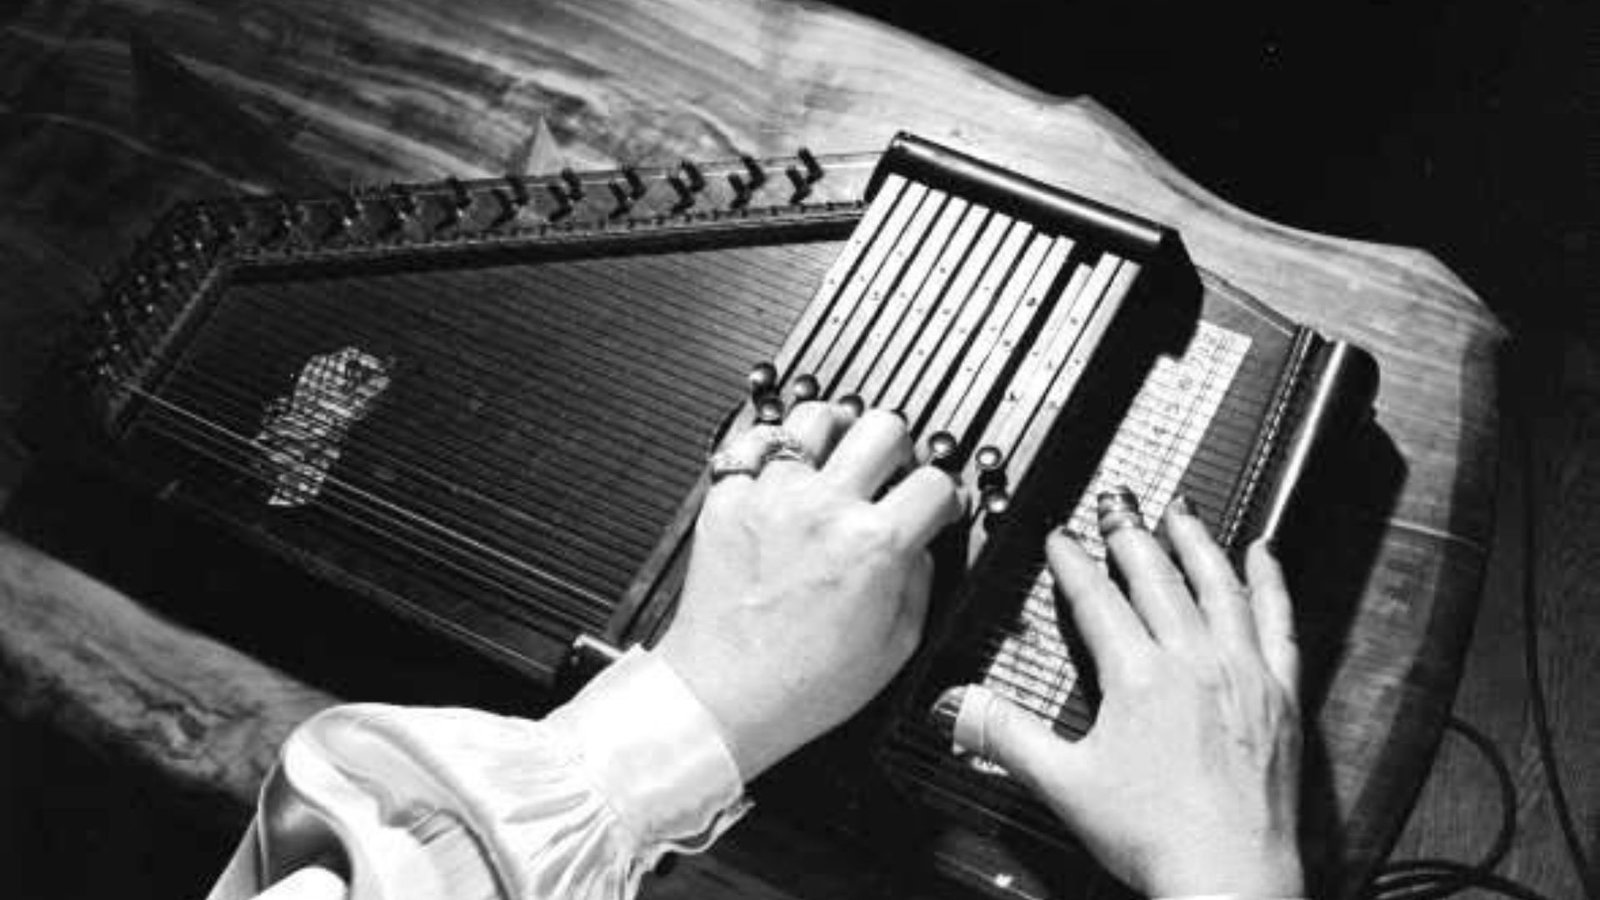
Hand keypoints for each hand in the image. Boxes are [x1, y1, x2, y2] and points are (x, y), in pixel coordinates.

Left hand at [657, 402, 963, 779]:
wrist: (724, 695)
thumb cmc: (802, 684)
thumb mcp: (896, 647)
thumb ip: (920, 581)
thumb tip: (923, 541)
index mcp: (874, 545)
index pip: (937, 482)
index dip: (946, 496)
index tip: (937, 505)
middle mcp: (825, 508)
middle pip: (884, 427)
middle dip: (900, 449)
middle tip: (891, 473)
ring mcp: (773, 495)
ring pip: (817, 415)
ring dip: (838, 433)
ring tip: (838, 455)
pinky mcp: (729, 497)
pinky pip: (756, 442)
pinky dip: (776, 450)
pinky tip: (786, 469)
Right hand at [949, 493, 1302, 896]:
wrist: (1230, 877)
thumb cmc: (1157, 836)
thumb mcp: (1063, 783)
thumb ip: (1006, 737)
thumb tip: (958, 708)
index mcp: (1138, 676)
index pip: (1097, 599)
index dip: (1072, 562)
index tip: (1061, 539)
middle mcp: (1194, 661)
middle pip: (1157, 577)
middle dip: (1130, 535)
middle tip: (1116, 504)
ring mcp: (1243, 673)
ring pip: (1218, 586)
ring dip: (1196, 543)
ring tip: (1182, 513)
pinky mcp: (1280, 694)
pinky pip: (1278, 620)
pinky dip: (1269, 582)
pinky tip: (1264, 557)